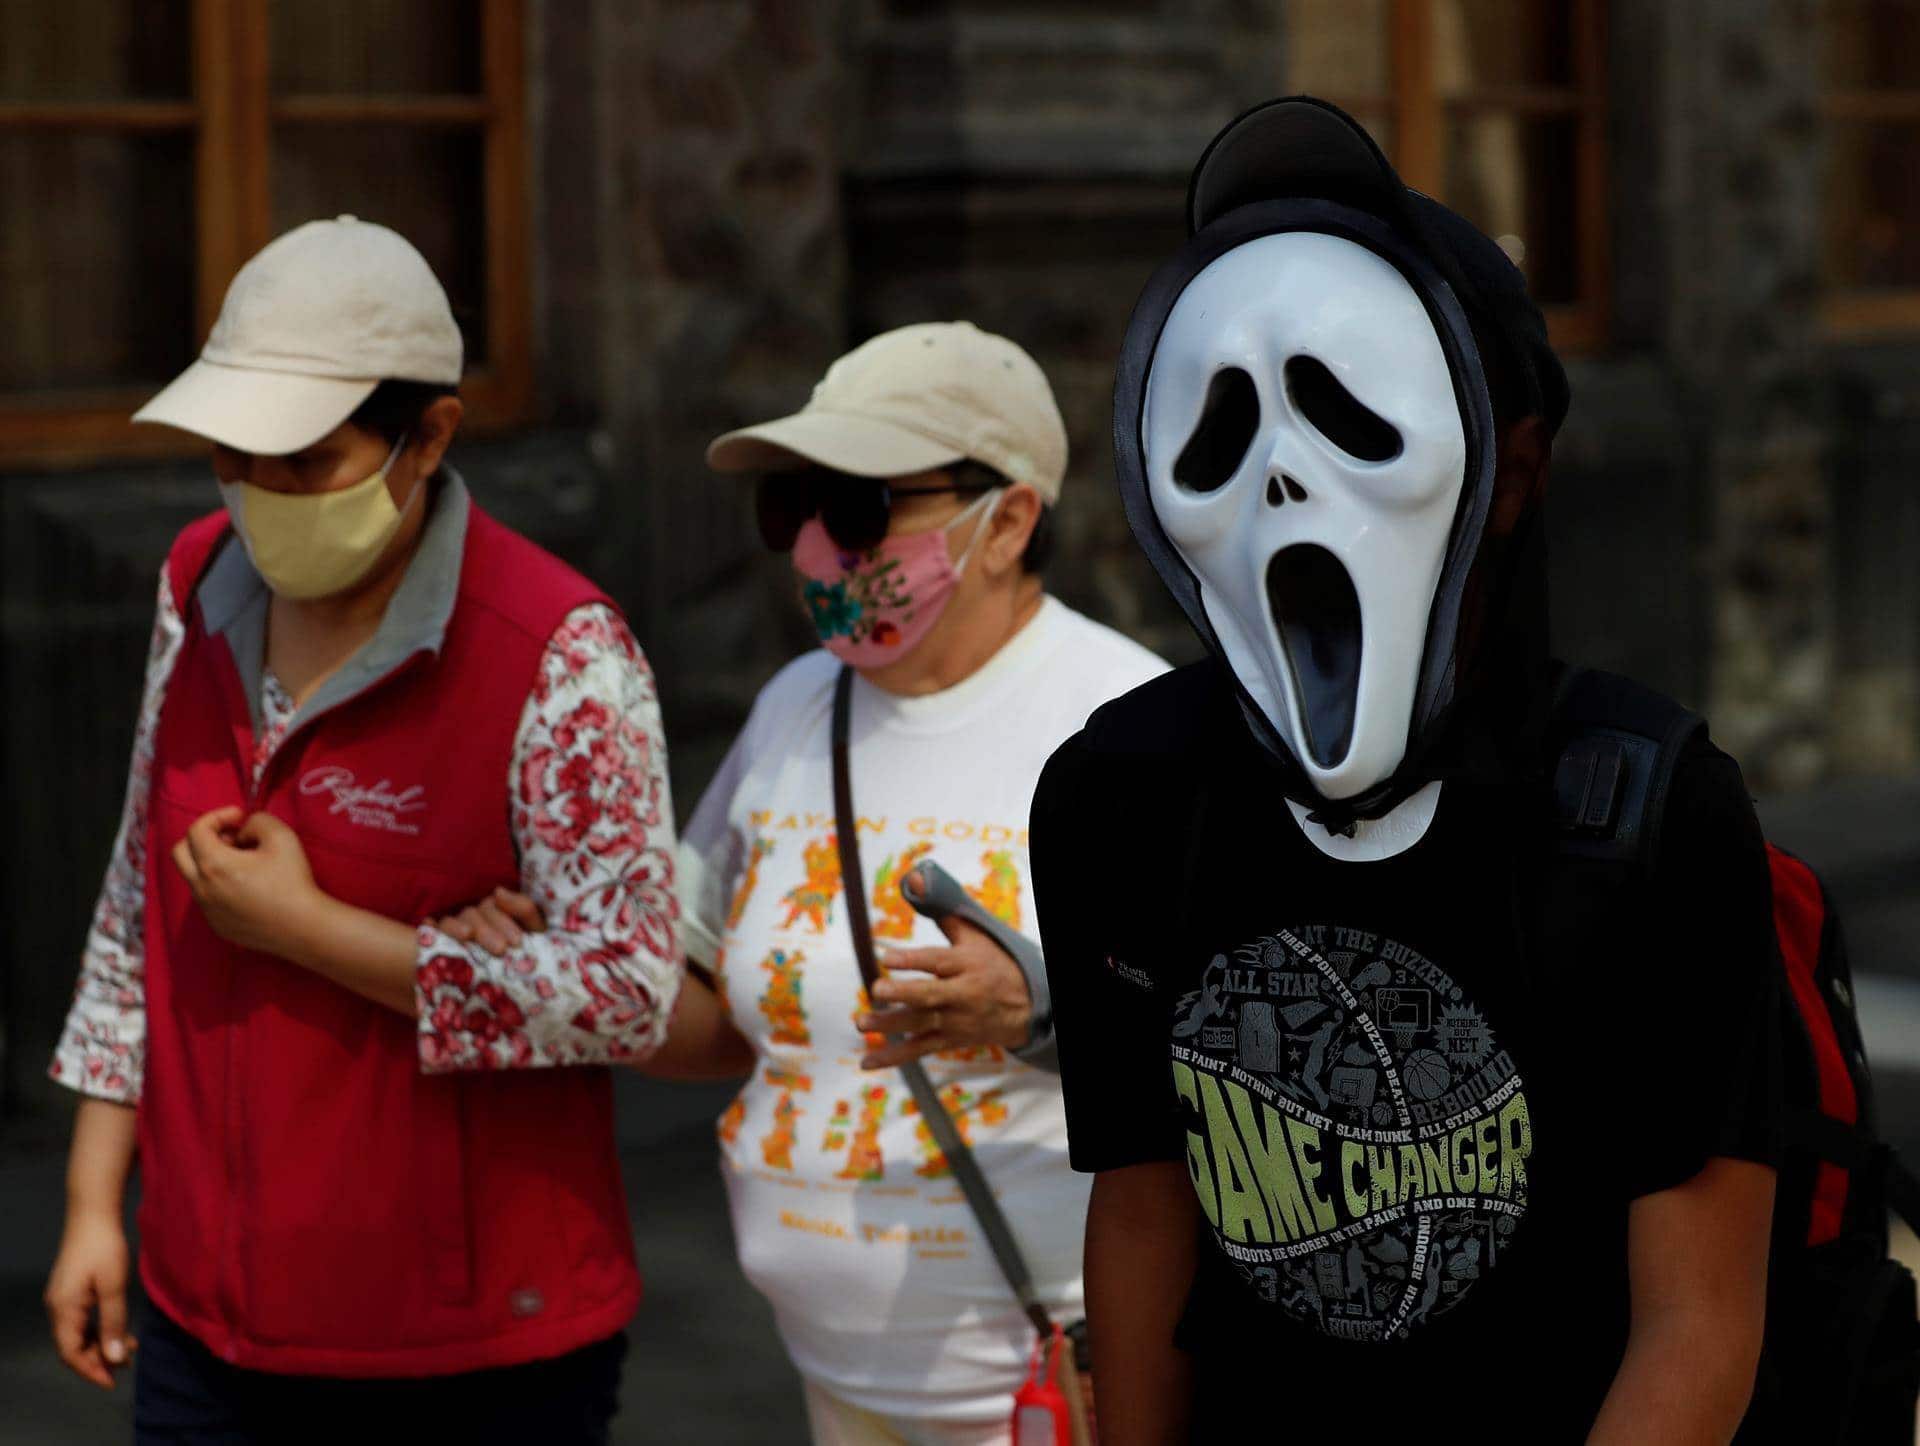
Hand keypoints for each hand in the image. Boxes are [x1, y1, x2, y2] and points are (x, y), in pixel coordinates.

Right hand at [45, 1210, 134, 1389]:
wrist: (93, 1215)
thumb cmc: (104, 1248)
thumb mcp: (114, 1287)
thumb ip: (114, 1323)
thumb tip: (115, 1358)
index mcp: (63, 1309)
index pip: (70, 1353)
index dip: (90, 1370)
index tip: (112, 1381)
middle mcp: (57, 1308)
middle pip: (72, 1346)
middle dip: (97, 1359)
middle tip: (126, 1366)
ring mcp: (62, 1299)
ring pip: (78, 1334)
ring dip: (100, 1344)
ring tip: (129, 1349)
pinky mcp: (71, 1290)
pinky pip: (81, 1320)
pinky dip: (98, 1329)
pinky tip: (119, 1330)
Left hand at [171, 808, 323, 957]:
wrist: (303, 927)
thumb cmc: (292, 881)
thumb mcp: (281, 836)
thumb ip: (257, 820)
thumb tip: (243, 831)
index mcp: (214, 864)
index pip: (196, 830)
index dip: (217, 816)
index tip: (240, 817)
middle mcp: (201, 888)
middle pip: (180, 853)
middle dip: (203, 838)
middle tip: (232, 838)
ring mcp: (207, 910)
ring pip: (194, 877)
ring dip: (212, 862)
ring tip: (244, 863)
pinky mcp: (216, 925)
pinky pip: (207, 898)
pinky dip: (219, 885)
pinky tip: (248, 888)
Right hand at [435, 888, 545, 956]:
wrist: (520, 984)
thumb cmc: (527, 954)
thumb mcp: (533, 932)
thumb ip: (523, 909)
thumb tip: (498, 891)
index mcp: (494, 911)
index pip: (492, 908)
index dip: (504, 922)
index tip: (516, 942)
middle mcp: (472, 918)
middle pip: (472, 915)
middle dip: (486, 930)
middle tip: (500, 949)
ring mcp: (453, 931)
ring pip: (449, 922)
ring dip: (457, 927)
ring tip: (467, 936)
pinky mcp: (438, 945)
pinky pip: (429, 934)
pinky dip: (428, 929)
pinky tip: (427, 928)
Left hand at [857, 914, 1031, 1068]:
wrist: (1025, 1008)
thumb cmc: (992, 962)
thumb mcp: (974, 935)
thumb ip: (942, 909)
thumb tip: (914, 878)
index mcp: (967, 964)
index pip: (938, 961)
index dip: (912, 960)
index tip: (885, 956)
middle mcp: (962, 994)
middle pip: (930, 996)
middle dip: (903, 994)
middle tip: (876, 989)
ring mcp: (956, 1021)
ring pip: (921, 1025)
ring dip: (890, 1026)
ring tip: (861, 1023)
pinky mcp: (949, 1040)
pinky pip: (919, 1050)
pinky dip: (893, 1058)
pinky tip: (867, 1061)